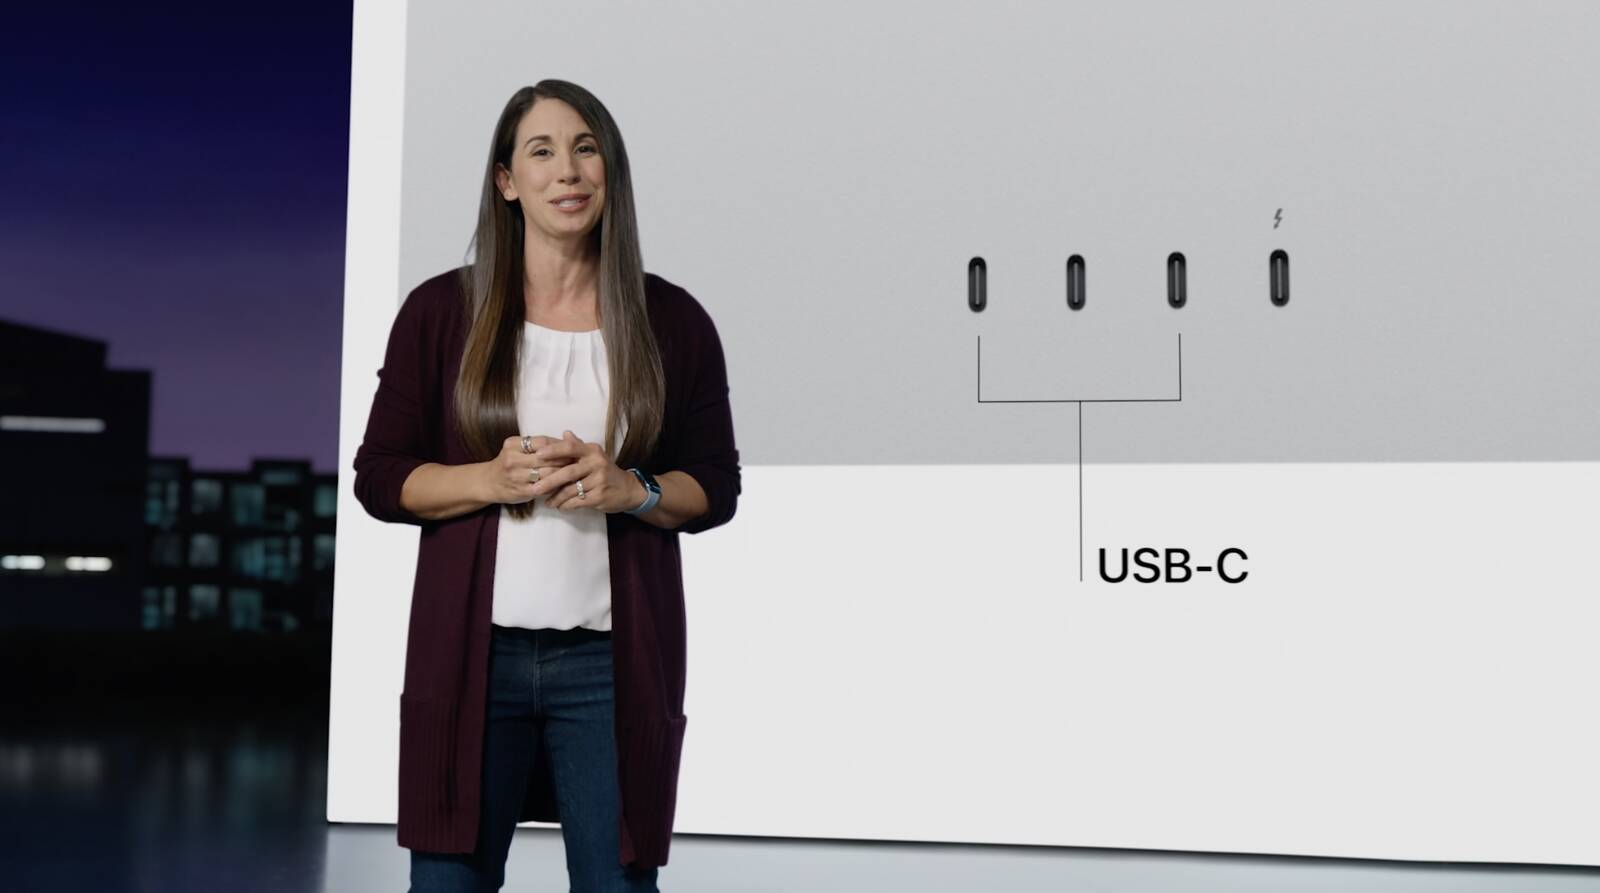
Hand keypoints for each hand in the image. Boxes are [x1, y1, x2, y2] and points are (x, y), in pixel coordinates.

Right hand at [481, 433, 578, 505]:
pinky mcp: (521, 491)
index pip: (543, 442)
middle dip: (565, 459)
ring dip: (563, 473)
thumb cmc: (509, 463)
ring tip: (576, 472)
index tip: (573, 448)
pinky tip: (565, 484)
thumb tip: (570, 438)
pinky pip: (544, 488)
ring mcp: (516, 476)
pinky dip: (556, 486)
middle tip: (580, 460)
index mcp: (513, 444)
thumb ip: (541, 444)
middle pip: (547, 458)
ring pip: (547, 473)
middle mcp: (512, 459)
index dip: (560, 445)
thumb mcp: (518, 448)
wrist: (488, 482)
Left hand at [528, 430, 645, 513]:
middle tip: (534, 488)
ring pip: (571, 489)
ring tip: (547, 502)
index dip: (553, 450)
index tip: (538, 455)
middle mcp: (597, 463)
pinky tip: (560, 506)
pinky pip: (578, 501)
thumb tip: (565, 433)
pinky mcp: (600, 496)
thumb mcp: (594, 456)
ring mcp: (599, 480)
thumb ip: (578, 446)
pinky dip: (566, 505)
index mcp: (592, 451)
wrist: (628, 489)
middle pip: (567, 472)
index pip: (570, 447)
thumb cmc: (605, 472)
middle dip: (549, 481)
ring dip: (556, 497)